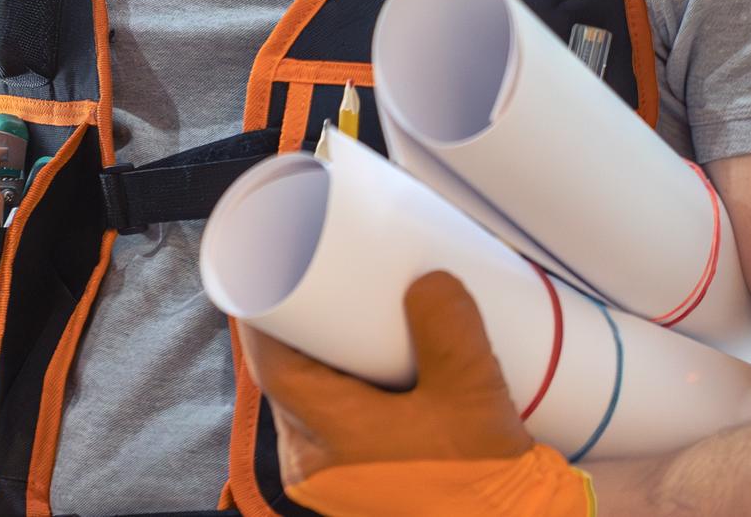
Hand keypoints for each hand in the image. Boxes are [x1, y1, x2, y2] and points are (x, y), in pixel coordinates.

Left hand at [237, 271, 532, 482]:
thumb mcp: (471, 394)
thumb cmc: (481, 484)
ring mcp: (332, 479)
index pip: (272, 361)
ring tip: (359, 318)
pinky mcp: (358, 484)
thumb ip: (450, 327)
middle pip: (290, 376)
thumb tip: (431, 281)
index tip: (280, 265)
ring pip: (311, 401)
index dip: (269, 311)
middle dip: (304, 328)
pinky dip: (347, 390)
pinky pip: (333, 424)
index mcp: (323, 439)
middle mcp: (313, 463)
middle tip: (329, 282)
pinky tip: (378, 370)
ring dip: (327, 360)